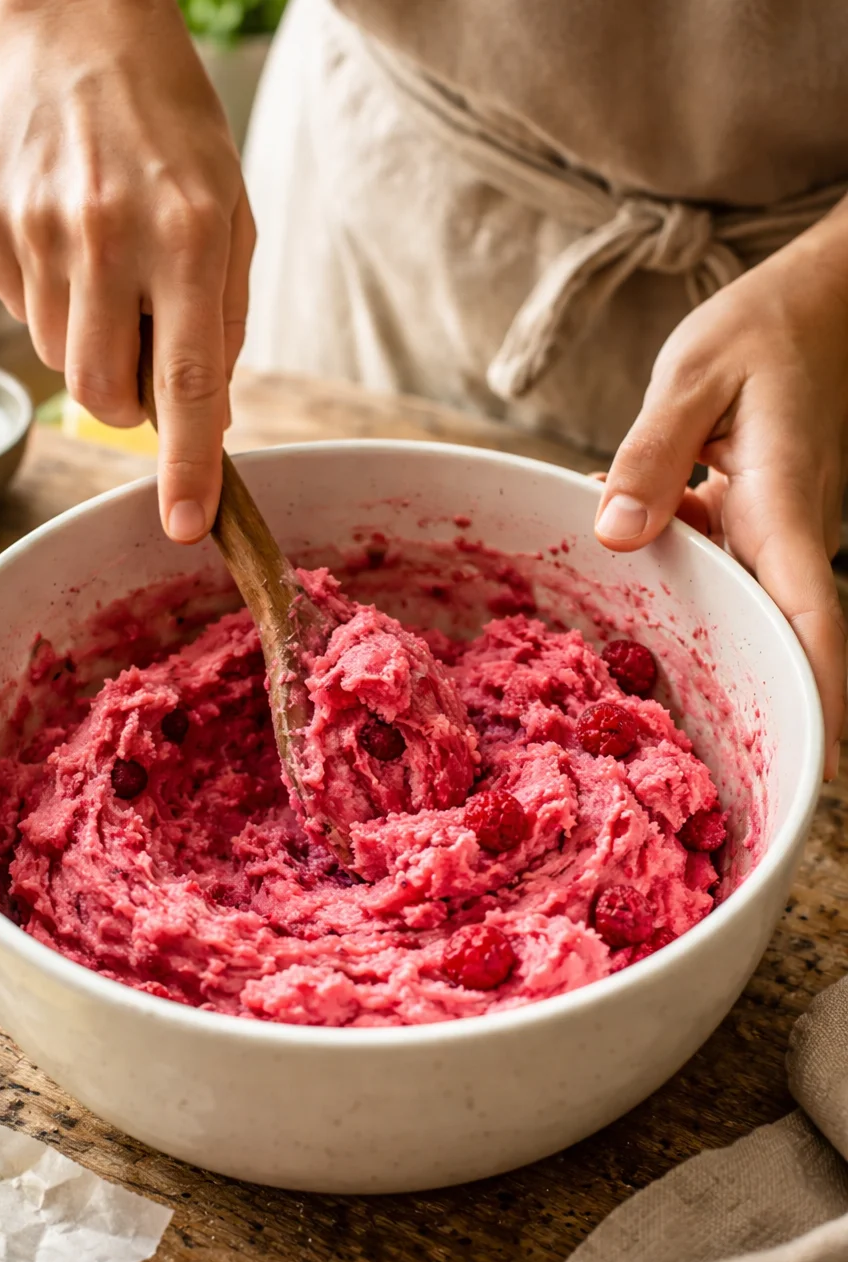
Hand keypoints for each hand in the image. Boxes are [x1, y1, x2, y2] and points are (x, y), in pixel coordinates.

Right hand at [0, 0, 254, 542]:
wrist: (80, 30)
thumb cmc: (173, 137)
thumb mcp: (230, 218)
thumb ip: (222, 323)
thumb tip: (205, 425)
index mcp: (187, 235)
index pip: (189, 379)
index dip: (186, 464)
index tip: (185, 525)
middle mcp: (107, 235)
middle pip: (106, 395)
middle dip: (132, 402)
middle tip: (148, 348)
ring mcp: (37, 229)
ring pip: (62, 363)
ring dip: (93, 345)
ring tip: (110, 269)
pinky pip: (23, 316)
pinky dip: (54, 304)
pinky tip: (69, 243)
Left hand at [595, 201, 847, 778]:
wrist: (820, 302)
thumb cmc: (764, 329)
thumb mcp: (693, 375)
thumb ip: (652, 454)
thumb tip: (617, 534)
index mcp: (783, 508)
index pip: (813, 618)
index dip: (818, 693)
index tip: (814, 762)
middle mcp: (789, 537)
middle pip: (777, 641)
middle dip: (749, 709)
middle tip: (691, 782)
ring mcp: (778, 537)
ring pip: (740, 612)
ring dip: (695, 649)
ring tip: (622, 700)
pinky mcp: (759, 528)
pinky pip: (720, 576)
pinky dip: (679, 590)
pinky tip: (622, 575)